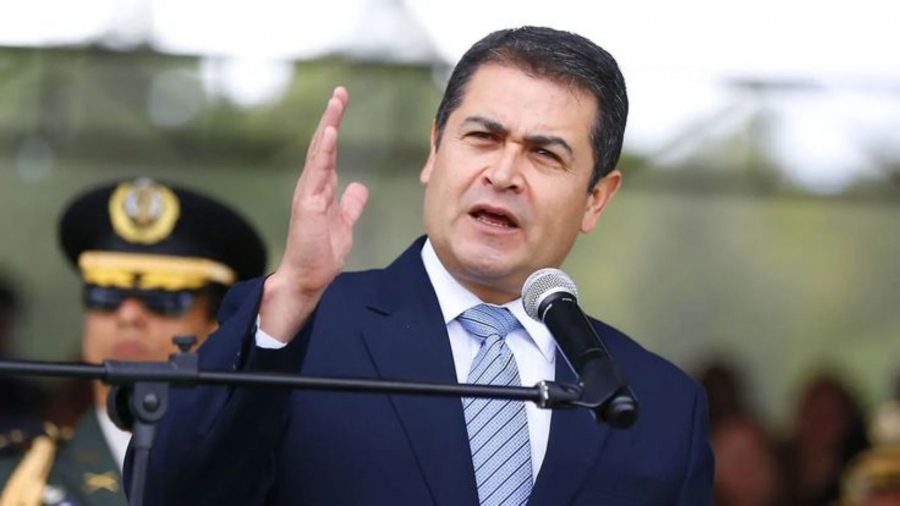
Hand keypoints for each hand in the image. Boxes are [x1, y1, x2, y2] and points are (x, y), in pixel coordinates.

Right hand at [260, 87, 368, 341]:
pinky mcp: (308, 204)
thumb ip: (351, 204)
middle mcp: (312, 186)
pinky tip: (330, 133)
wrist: (308, 277)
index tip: (342, 104)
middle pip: (323, 145)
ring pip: (319, 153)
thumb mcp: (345, 224)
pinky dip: (324, 152)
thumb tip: (359, 187)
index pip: (330, 151)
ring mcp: (308, 193)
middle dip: (332, 117)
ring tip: (336, 103)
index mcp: (322, 189)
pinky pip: (317, 173)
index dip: (336, 127)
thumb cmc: (321, 253)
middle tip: (340, 92)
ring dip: (328, 126)